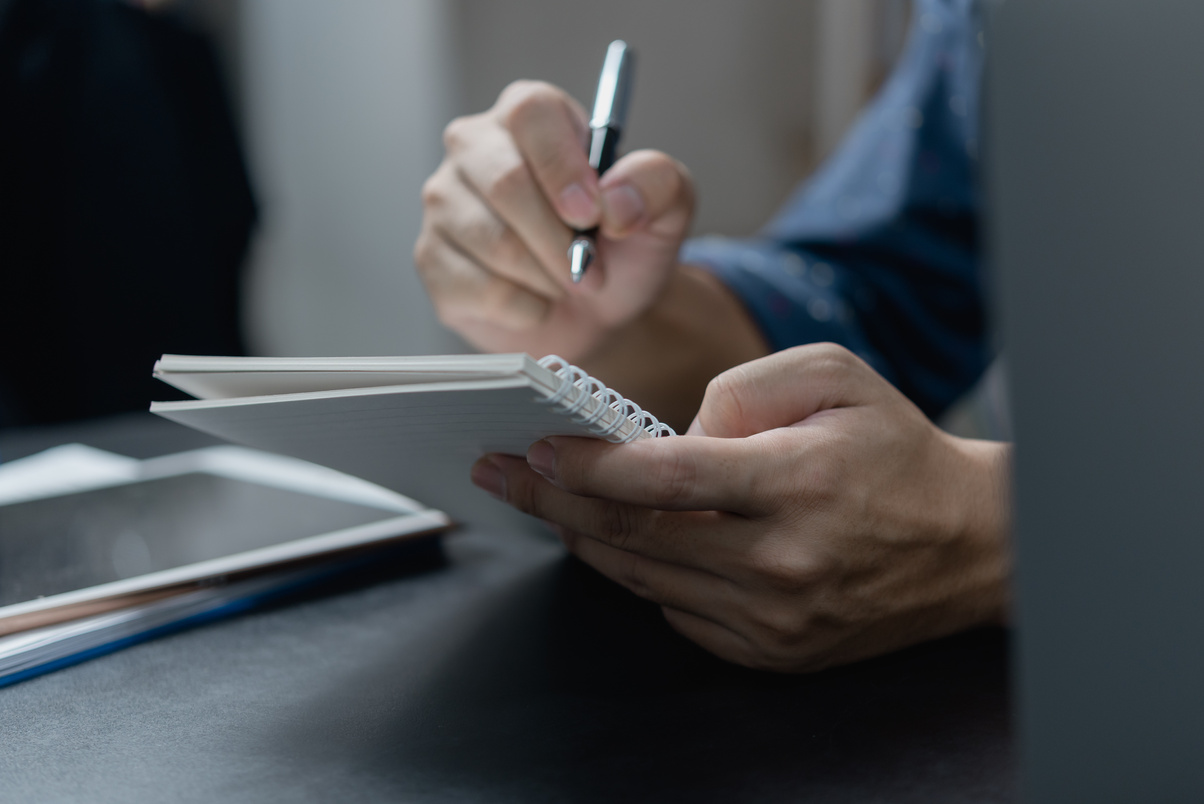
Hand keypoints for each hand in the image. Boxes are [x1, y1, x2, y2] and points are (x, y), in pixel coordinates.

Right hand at [415, 80, 694, 362]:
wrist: (598, 312)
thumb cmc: (622, 247)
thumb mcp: (665, 209)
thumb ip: (659, 183)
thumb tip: (615, 199)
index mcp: (530, 115)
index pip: (531, 112)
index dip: (563, 166)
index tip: (592, 215)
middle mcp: (475, 147)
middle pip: (505, 180)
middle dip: (560, 240)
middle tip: (593, 271)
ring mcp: (445, 202)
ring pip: (491, 241)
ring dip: (548, 277)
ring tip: (569, 284)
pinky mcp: (432, 258)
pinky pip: (478, 288)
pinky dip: (525, 308)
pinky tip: (537, 301)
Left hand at [470, 344, 1011, 671]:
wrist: (968, 544)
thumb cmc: (896, 451)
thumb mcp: (833, 376)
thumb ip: (740, 388)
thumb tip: (669, 434)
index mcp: (794, 485)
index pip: (662, 480)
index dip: (587, 466)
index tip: (535, 449)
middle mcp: (780, 563)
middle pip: (634, 538)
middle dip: (554, 503)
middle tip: (503, 476)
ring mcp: (775, 620)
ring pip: (645, 580)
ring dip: (587, 540)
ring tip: (551, 503)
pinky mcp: (773, 652)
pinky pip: (679, 613)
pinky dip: (646, 575)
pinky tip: (633, 544)